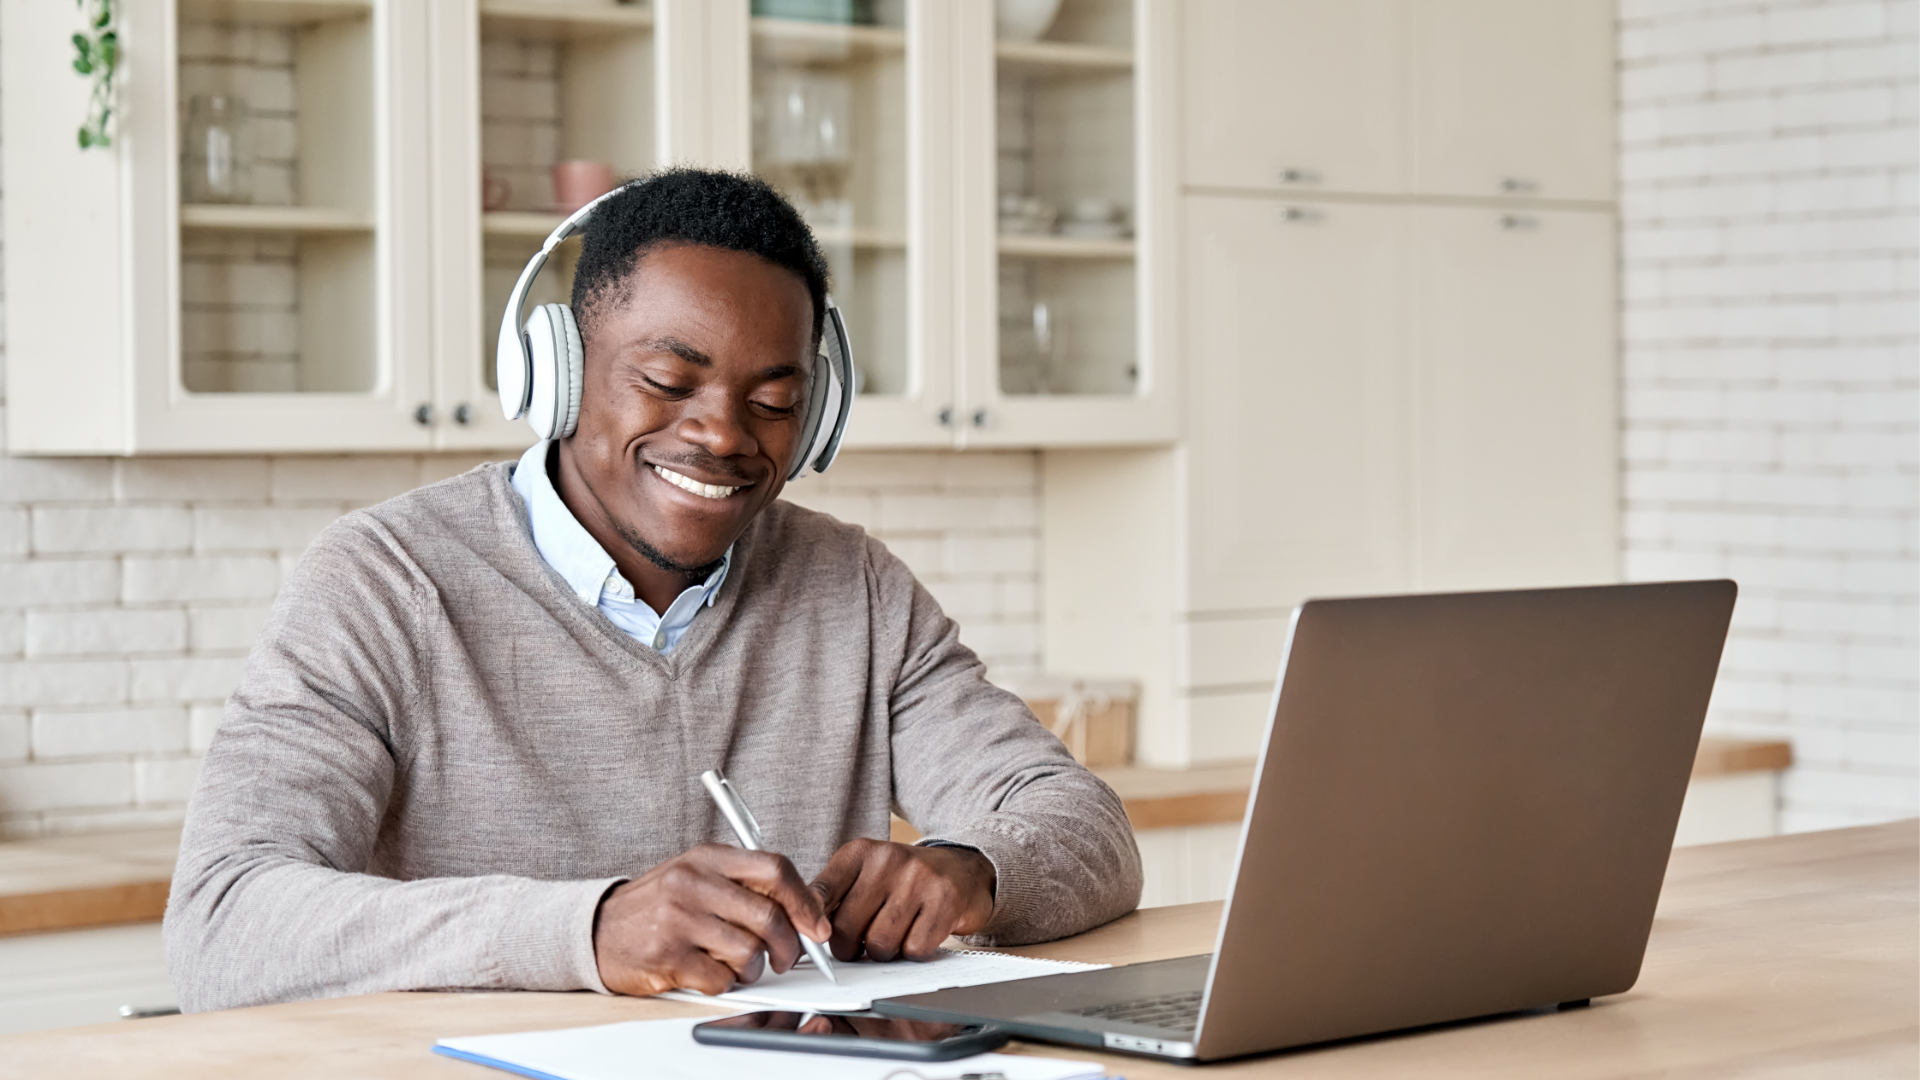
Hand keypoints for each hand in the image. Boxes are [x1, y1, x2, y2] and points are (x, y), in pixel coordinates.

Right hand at [592, 843, 831, 996]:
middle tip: (785, 958)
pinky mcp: (667, 957)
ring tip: (738, 965)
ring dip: (753, 968)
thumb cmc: (658, 906)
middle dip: (788, 945)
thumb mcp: (698, 876)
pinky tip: (710, 973)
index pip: (775, 868)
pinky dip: (725, 983)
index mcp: (707, 858)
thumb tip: (805, 911)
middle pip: (768, 915)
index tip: (816, 926)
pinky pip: (721, 979)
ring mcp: (678, 920)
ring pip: (748, 951)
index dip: (805, 901)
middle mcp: (692, 883)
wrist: (598, 930)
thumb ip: (745, 885)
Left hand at [810, 839, 995, 962]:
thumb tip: (800, 933)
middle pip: (846, 929)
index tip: (813, 941)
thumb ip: (832, 897)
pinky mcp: (944, 900)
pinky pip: (913, 950)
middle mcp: (887, 859)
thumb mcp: (864, 875)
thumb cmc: (904, 880)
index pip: (820, 894)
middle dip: (850, 948)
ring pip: (879, 944)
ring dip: (884, 952)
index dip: (811, 926)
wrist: (962, 869)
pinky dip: (913, 953)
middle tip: (863, 942)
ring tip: (894, 934)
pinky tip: (918, 933)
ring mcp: (918, 878)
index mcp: (859, 853)